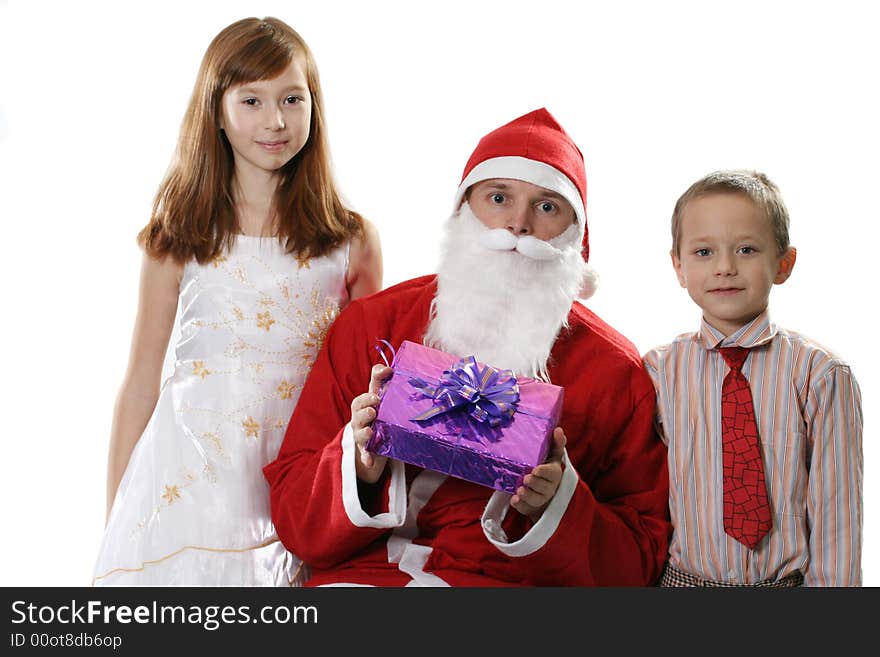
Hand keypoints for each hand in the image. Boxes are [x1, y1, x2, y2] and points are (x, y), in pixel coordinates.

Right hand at [351, 363, 392, 482]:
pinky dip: (366, 458)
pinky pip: (365, 456)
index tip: (380, 386)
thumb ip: (381, 381)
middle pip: (357, 414)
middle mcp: (360, 420)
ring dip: (364, 432)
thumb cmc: (379, 415)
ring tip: (370, 431)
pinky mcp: (367, 451)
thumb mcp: (380, 398)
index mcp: (364, 406)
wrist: (375, 443)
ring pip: (359, 434)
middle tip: (374, 408)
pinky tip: (370, 462)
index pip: (361, 398)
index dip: (369, 392)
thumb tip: (388, 368)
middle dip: (364, 411)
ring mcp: (362, 436)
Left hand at [510, 427, 566, 522]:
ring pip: (535, 500)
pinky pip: (525, 508)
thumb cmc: (546, 470)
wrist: (541, 490)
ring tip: (519, 490)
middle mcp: (549, 488)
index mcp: (554, 473)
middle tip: (526, 478)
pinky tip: (515, 500)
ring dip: (526, 495)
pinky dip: (519, 504)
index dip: (544, 472)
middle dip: (534, 483)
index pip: (552, 473)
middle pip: (543, 488)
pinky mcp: (530, 507)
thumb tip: (558, 430)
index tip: (535, 469)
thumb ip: (556, 444)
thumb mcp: (551, 456)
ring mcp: (540, 499)